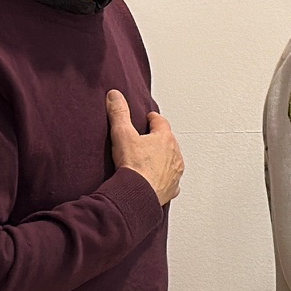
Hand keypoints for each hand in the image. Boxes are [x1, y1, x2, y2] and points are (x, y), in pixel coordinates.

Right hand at [106, 88, 184, 203]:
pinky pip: (171, 180)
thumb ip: (119, 113)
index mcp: (165, 138)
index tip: (149, 118)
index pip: (161, 122)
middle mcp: (175, 154)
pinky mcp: (172, 188)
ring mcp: (175, 172)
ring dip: (164, 157)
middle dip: (159, 138)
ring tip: (152, 158)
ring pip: (172, 160)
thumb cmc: (133, 166)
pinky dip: (165, 178)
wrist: (137, 195)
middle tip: (148, 138)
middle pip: (168, 140)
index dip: (153, 119)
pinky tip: (157, 179)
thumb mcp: (122, 134)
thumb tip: (115, 96)